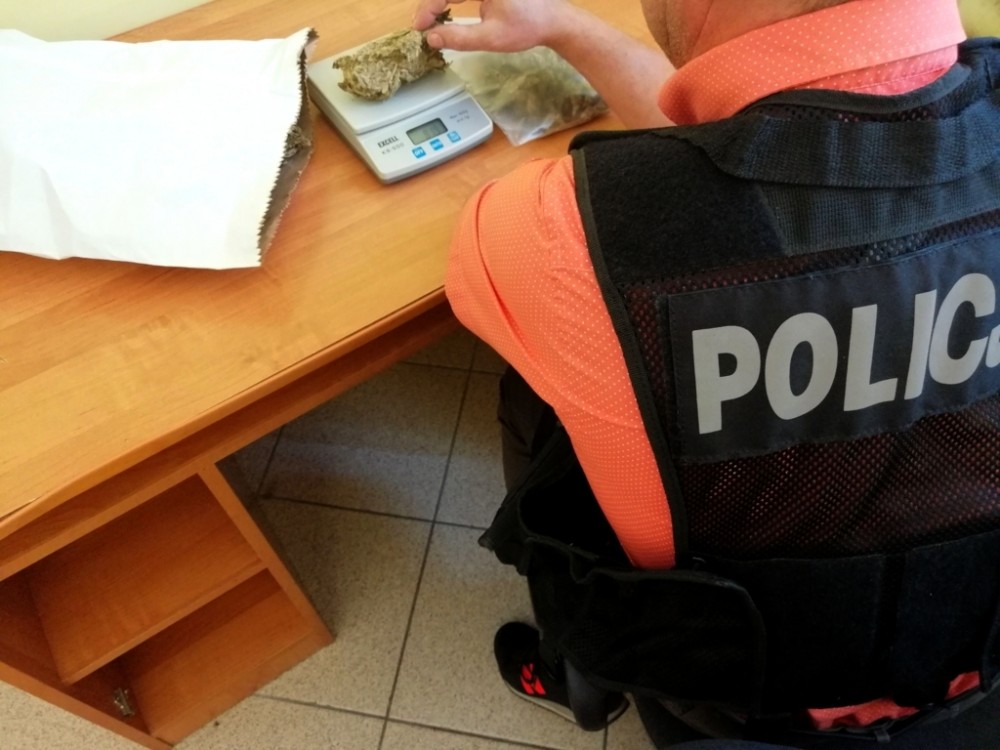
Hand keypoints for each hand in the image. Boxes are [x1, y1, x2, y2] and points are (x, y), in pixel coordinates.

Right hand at [412, 0, 576, 52]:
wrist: (554, 20)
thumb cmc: (528, 27)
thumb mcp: (491, 37)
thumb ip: (460, 37)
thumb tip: (432, 39)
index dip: (428, 7)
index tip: (419, 27)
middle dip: (432, 4)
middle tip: (423, 26)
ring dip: (441, 1)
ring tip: (431, 21)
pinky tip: (445, 12)